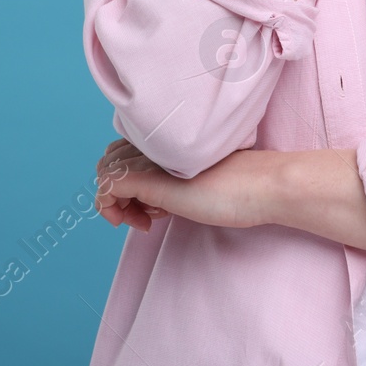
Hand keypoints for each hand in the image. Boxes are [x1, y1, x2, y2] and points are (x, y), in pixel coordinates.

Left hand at [94, 137, 275, 232]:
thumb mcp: (198, 181)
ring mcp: (150, 159)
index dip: (128, 181)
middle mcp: (154, 144)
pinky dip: (112, 209)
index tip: (151, 208)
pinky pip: (106, 188)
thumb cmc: (239, 188)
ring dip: (117, 205)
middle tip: (145, 217)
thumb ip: (174, 181)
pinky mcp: (148, 178)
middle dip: (119, 194)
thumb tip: (151, 201)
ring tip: (146, 221)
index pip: (123, 152)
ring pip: (104, 175)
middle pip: (109, 161)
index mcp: (167, 141)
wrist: (260, 186)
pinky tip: (144, 223)